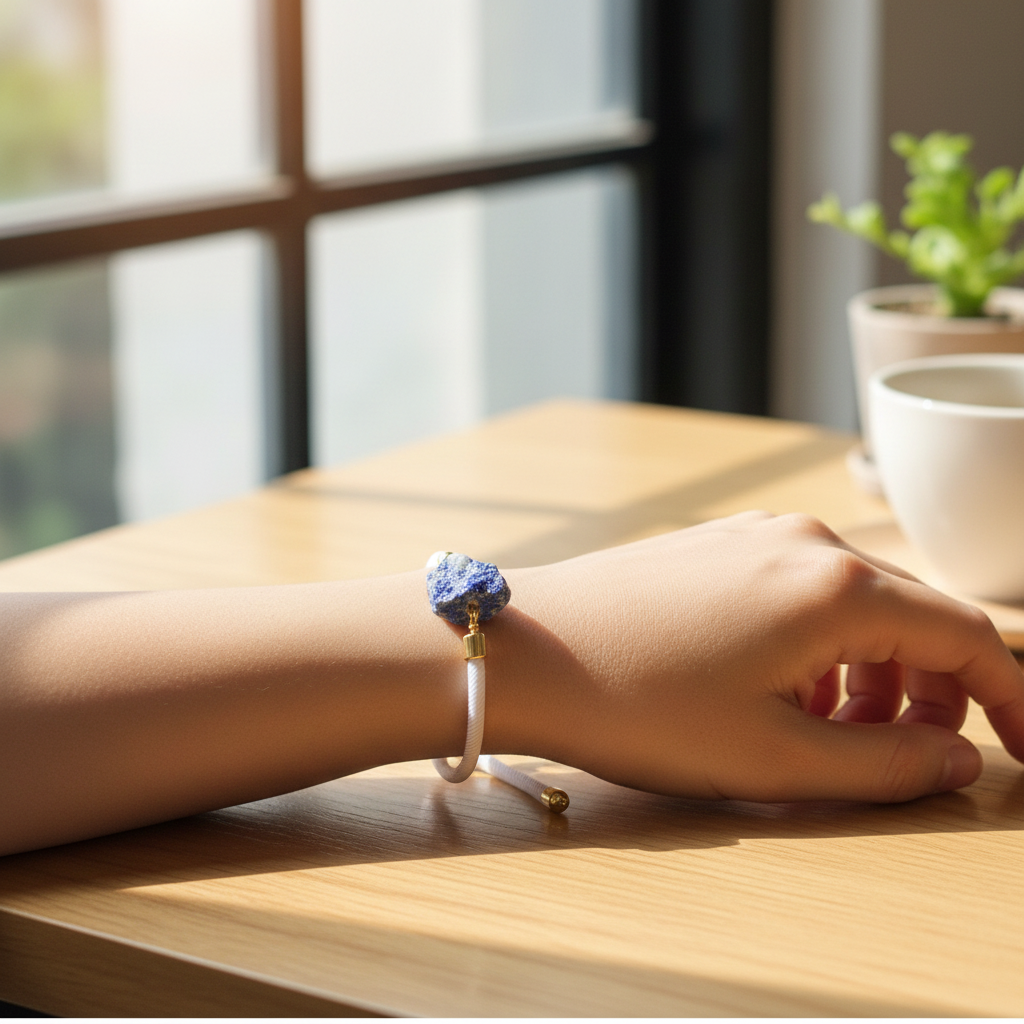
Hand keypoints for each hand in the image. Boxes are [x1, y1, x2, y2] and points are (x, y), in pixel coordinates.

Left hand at [494, 512, 1023, 802]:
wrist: (523, 651)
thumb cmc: (639, 706)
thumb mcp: (776, 760)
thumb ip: (889, 766)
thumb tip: (960, 759)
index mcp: (837, 586)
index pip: (969, 635)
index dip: (1011, 700)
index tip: (1022, 754)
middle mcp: (804, 541)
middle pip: (913, 616)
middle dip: (930, 694)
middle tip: (904, 760)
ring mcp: (753, 536)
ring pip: (853, 605)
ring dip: (869, 676)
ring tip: (829, 736)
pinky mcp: (713, 547)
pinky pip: (797, 593)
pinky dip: (816, 649)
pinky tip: (772, 692)